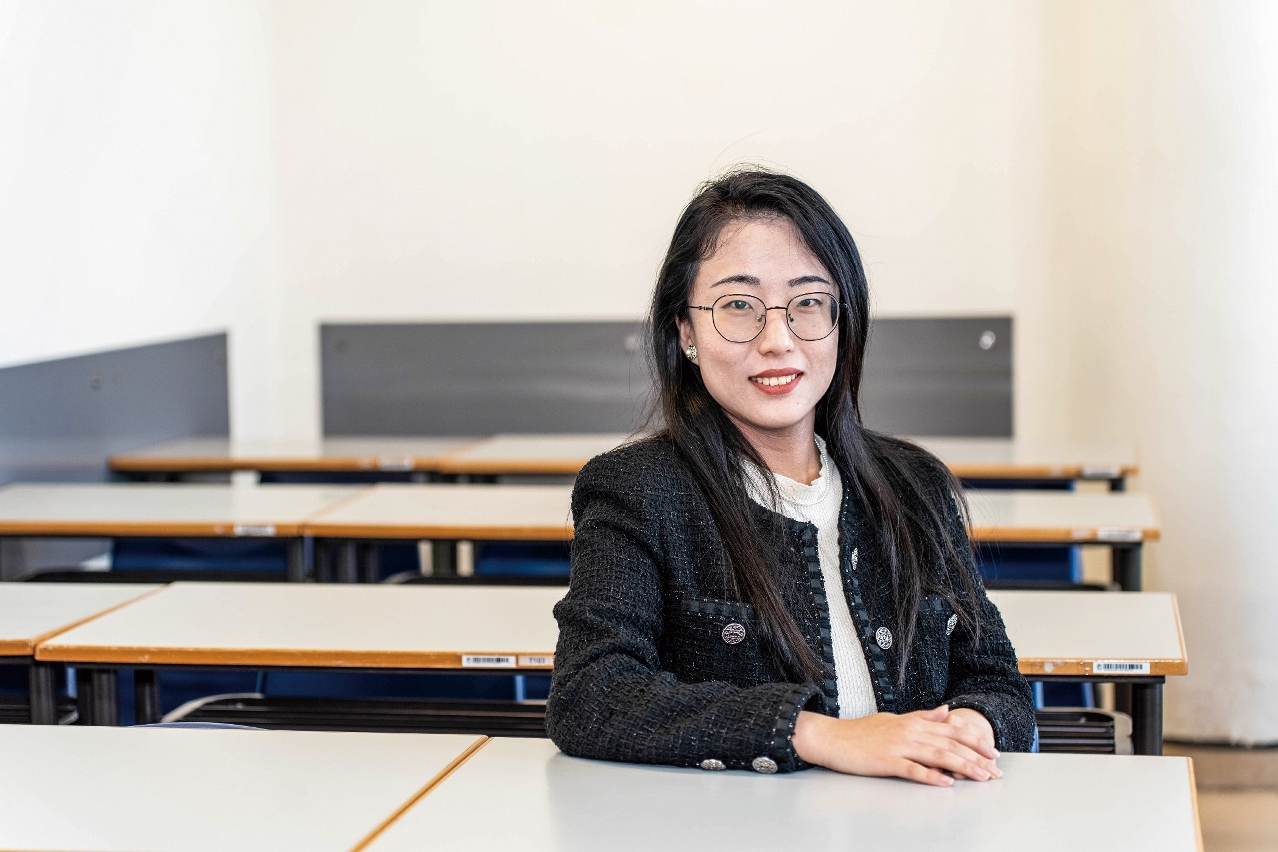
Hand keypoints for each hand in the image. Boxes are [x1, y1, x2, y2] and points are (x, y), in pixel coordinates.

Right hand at [792, 706, 1001, 786]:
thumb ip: (921, 716)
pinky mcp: (886, 761)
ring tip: (981, 777)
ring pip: (938, 756)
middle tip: (996, 769)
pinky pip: (913, 770)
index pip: (951, 731)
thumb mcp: (894, 719)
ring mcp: (898, 746)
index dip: (974, 741)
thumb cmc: (860, 731)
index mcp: (912, 722)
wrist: (831, 737)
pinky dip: (931, 777)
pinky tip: (946, 783)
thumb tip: (945, 711)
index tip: (993, 751)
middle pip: (950, 744)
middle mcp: (909, 731)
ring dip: (962, 767)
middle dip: (976, 757)